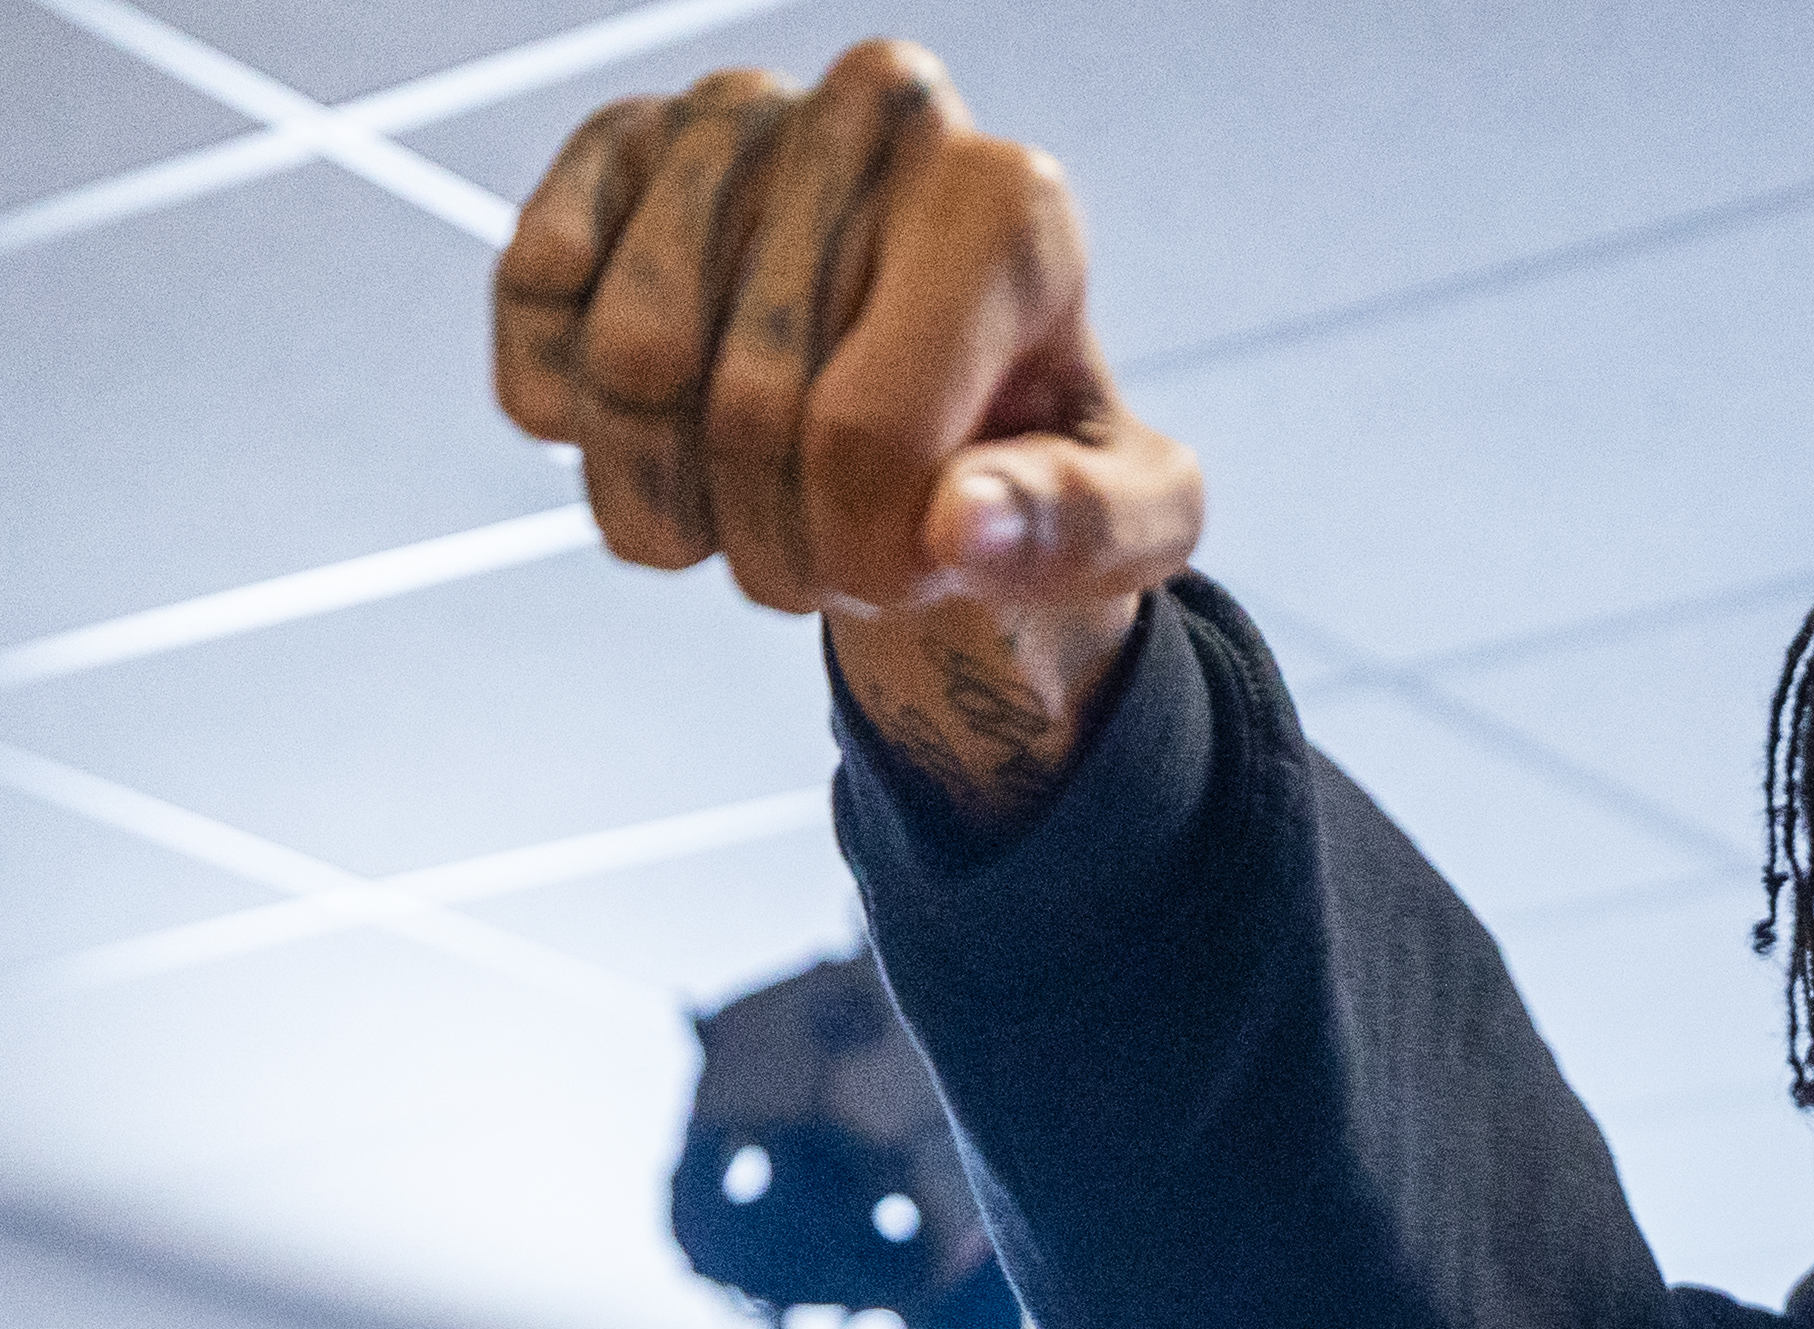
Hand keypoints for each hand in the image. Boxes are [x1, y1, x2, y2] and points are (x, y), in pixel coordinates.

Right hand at [493, 40, 1198, 819]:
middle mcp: (875, 118)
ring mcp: (736, 118)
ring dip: (665, 506)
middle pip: (748, 411)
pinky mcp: (618, 145)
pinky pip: (535, 300)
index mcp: (1010, 206)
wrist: (942, 408)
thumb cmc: (1040, 462)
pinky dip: (567, 414)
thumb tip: (959, 523)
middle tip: (825, 562)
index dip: (860, 558)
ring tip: (739, 522)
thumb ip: (1083, 533)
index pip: (867, 433)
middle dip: (778, 546)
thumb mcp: (1131, 524)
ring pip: (628, 365)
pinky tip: (643, 435)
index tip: (905, 578)